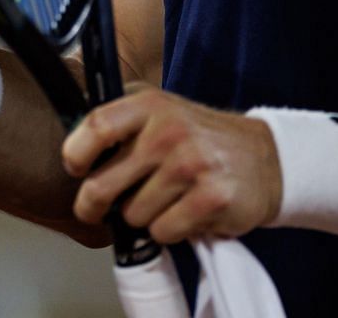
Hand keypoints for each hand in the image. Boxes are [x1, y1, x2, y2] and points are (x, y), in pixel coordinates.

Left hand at [60, 88, 281, 242]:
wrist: (265, 159)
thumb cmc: (199, 138)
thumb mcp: (160, 111)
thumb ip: (119, 120)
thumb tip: (72, 144)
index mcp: (149, 105)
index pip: (95, 126)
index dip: (75, 154)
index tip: (76, 169)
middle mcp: (168, 132)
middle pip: (103, 185)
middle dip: (94, 205)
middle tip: (97, 208)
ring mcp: (191, 166)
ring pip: (133, 215)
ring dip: (143, 216)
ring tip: (165, 200)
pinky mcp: (211, 199)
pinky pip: (163, 232)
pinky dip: (170, 230)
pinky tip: (187, 212)